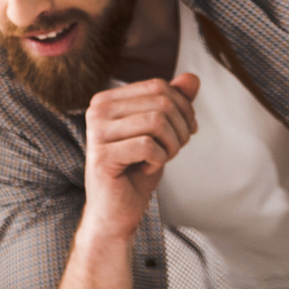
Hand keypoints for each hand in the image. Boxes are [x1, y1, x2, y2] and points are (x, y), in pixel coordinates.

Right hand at [81, 74, 198, 242]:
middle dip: (180, 128)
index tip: (186, 132)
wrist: (116, 210)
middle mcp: (97, 111)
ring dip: (171, 145)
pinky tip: (148, 169)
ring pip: (156, 122)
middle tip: (175, 149)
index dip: (183, 108)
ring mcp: (96, 133)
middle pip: (161, 102)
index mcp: (107, 99)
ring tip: (162, 159)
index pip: (158, 86)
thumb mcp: (161, 133)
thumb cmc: (136, 170)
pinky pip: (148, 146)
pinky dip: (159, 160)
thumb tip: (192, 78)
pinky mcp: (102, 156)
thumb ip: (174, 103)